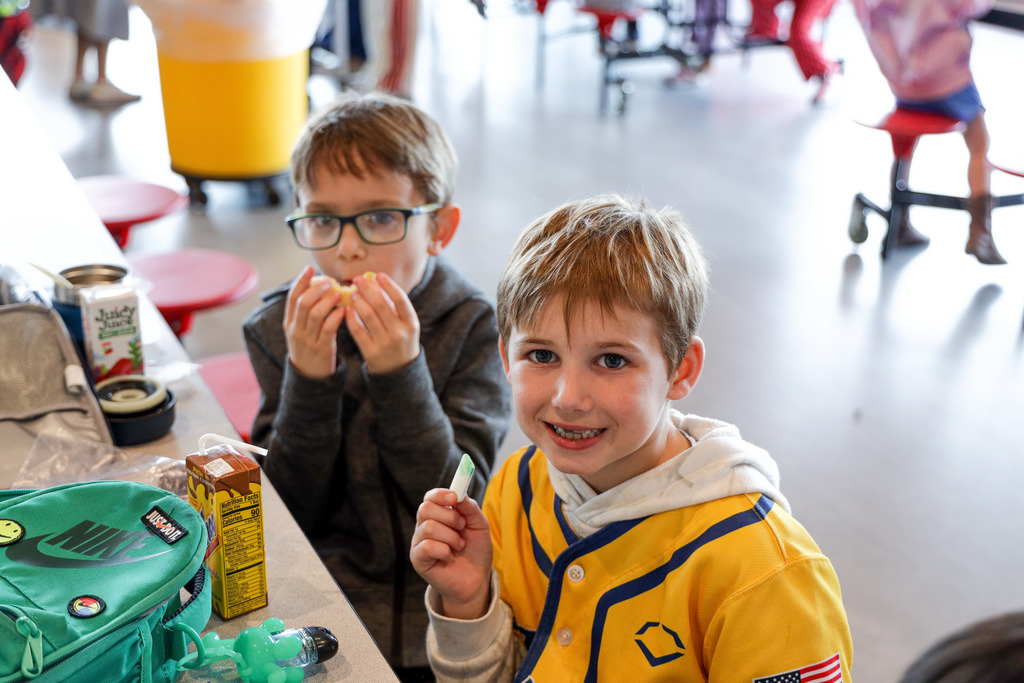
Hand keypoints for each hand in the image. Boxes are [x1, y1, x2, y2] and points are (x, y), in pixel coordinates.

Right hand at [283, 266, 346, 378]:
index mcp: (290, 322)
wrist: (309, 376)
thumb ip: (307, 310)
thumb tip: (319, 284)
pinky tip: (344, 311)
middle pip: (303, 303)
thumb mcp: (302, 328)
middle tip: (330, 282)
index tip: (310, 268)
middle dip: (316, 289)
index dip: (300, 281)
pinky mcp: (322, 348)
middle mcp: (296, 329)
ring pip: (315, 315)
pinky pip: (328, 330)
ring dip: (328, 301)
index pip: (292, 297)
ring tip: (339, 294)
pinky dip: (336, 317)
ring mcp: (308, 339)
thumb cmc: (310, 345)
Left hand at [345, 272, 420, 374]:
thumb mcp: (406, 324)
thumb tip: (375, 280)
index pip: (400, 299)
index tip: (377, 275)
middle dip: (368, 289)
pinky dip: (351, 318)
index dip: (388, 285)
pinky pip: (358, 331)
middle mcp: (400, 333)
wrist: (399, 369)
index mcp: (411, 323)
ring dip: (358, 301)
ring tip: (353, 293)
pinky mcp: (371, 352)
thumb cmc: (401, 338)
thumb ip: (394, 305)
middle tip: (358, 280)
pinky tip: (348, 309)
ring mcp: (385, 343)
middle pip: (382, 305)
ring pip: (368, 316)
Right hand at [411, 489, 492, 619]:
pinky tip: (449, 557)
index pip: (430, 497)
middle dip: (449, 517)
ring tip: (459, 546)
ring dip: (451, 537)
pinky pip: (427, 546)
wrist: (476, 580)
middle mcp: (425, 526)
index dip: (441, 494)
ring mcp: (419, 542)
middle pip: (425, 508)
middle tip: (462, 527)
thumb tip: (460, 493)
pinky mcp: (418, 559)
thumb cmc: (476, 551)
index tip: (455, 497)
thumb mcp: (479, 526)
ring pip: (428, 527)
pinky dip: (444, 551)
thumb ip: (470, 508)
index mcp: (438, 515)